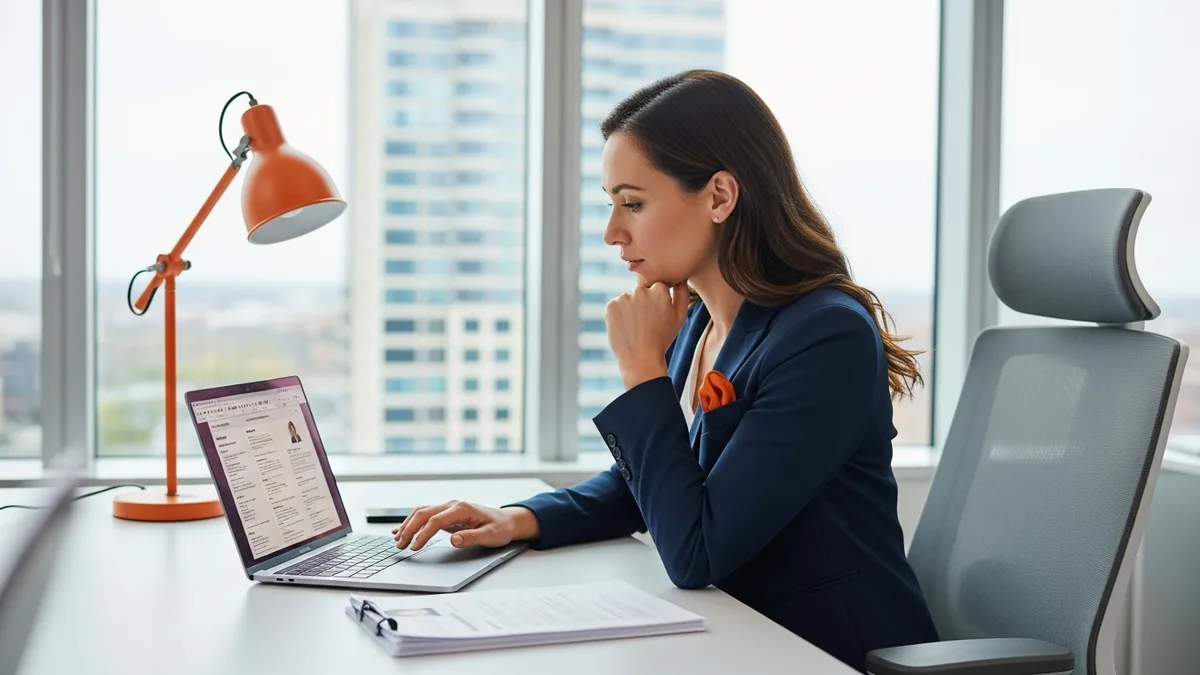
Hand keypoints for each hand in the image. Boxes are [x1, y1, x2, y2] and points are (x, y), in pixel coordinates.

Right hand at [393, 500, 539, 550]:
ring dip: (408, 525)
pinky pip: (425, 515)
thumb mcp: (490, 535)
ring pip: (421, 512)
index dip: (423, 534)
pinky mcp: (446, 513)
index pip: (435, 521)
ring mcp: (448, 507)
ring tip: (398, 540)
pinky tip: (401, 530)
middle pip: (423, 513)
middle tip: (400, 545)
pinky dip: (412, 521)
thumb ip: (471, 537)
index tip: (414, 548)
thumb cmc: (500, 528)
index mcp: (461, 509)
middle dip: (409, 529)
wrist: (507, 520)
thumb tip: (453, 540)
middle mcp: (452, 505)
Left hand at [605, 281, 689, 388]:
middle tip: (646, 323)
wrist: (641, 359)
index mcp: (659, 290)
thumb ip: (682, 293)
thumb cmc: (663, 339)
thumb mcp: (680, 317)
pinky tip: (626, 327)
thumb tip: (680, 277)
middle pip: (642, 290)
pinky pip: (616, 305)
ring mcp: (624, 297)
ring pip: (628, 297)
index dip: (657, 302)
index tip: (657, 316)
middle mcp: (641, 290)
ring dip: (631, 308)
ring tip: (636, 327)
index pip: (657, 286)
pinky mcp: (611, 305)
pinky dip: (619, 314)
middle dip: (643, 303)